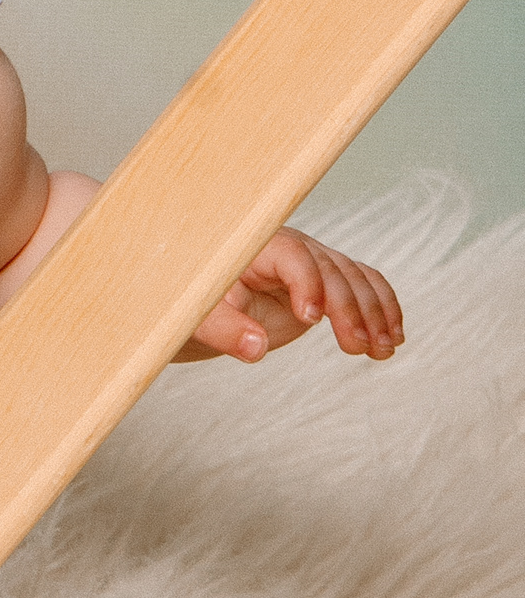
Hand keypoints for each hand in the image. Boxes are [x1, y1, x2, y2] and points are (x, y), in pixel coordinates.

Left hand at [186, 227, 403, 364]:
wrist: (211, 303)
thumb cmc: (203, 305)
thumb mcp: (204, 319)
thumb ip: (227, 331)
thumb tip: (255, 348)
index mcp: (259, 248)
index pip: (292, 256)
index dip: (306, 284)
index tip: (311, 319)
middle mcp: (293, 249)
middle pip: (332, 269)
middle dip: (349, 308)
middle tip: (357, 347)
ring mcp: (315, 263)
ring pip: (356, 278)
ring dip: (375, 312)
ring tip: (383, 349)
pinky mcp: (328, 282)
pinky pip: (364, 286)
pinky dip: (383, 309)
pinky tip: (394, 338)